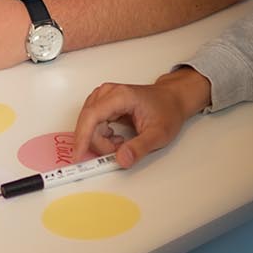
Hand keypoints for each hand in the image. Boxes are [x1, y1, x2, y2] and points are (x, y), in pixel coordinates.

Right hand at [70, 68, 212, 167]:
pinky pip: (92, 124)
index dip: (83, 137)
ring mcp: (104, 97)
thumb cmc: (167, 110)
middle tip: (115, 153)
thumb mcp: (159, 134)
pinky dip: (101, 136)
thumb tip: (121, 159)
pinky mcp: (103, 104)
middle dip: (98, 143)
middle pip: (88, 122)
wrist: (173, 99)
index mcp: (121, 96)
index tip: (79, 155)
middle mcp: (108, 93)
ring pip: (88, 124)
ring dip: (100, 140)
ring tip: (121, 143)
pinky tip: (116, 138)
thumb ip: (139, 148)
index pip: (92, 116)